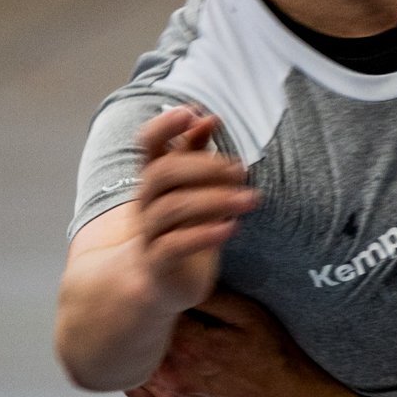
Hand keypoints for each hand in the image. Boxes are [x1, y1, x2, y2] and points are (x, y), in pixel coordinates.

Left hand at [128, 289, 333, 396]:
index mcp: (189, 345)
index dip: (155, 297)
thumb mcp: (248, 314)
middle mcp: (174, 374)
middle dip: (144, 321)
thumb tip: (174, 278)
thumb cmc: (273, 355)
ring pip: (134, 364)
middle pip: (137, 338)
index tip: (163, 290)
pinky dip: (138, 373)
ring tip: (154, 332)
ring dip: (139, 347)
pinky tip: (152, 359)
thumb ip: (208, 296)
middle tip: (159, 309)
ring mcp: (172, 396)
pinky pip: (138, 391)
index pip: (150, 310)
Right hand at [134, 107, 260, 312]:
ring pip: (172, 209)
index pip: (147, 146)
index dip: (164, 127)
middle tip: (242, 169)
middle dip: (203, 166)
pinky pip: (175, 245)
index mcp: (153, 181)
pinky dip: (204, 235)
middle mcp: (145, 203)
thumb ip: (195, 156)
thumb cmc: (179, 229)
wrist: (154, 284)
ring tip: (251, 199)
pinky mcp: (158, 263)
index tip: (192, 112)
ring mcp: (149, 233)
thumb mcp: (189, 191)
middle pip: (163, 174)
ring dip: (215, 200)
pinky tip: (231, 229)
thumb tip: (208, 117)